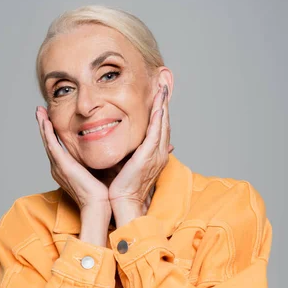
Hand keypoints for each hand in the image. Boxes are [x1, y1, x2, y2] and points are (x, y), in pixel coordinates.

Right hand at [35, 107, 109, 211]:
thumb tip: (104, 152)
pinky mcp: (63, 165)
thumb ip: (95, 161)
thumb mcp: (96, 172)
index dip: (51, 132)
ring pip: (48, 141)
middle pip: (48, 142)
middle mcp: (58, 168)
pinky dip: (48, 133)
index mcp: (65, 169)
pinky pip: (53, 145)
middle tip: (39, 111)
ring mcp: (59, 166)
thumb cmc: (100, 194)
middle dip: (43, 125)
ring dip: (43, 125)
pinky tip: (46, 122)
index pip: (55, 147)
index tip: (49, 119)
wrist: (98, 205)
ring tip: (39, 111)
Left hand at [108, 83, 172, 213]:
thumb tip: (122, 142)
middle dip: (165, 104)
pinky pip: (156, 134)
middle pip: (165, 124)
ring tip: (163, 90)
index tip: (158, 96)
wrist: (124, 200)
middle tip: (164, 86)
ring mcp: (156, 155)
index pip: (160, 129)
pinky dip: (159, 119)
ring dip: (163, 106)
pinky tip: (159, 107)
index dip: (160, 112)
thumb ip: (127, 151)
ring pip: (163, 125)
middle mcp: (159, 153)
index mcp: (154, 155)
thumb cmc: (122, 186)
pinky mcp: (148, 156)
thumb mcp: (126, 164)